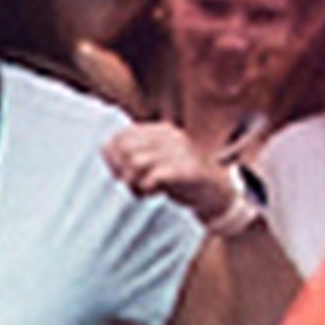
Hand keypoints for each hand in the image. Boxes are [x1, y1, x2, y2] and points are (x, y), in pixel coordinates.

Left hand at [104, 118, 238, 217]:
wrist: (219, 193)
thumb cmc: (180, 179)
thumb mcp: (157, 161)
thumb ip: (135, 155)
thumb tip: (106, 156)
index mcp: (159, 130)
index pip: (118, 137)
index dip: (112, 159)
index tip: (120, 176)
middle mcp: (169, 136)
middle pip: (124, 148)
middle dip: (121, 171)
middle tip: (132, 185)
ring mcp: (180, 151)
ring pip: (135, 161)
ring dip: (133, 182)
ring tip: (143, 191)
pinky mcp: (188, 169)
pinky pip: (153, 176)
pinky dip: (146, 188)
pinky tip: (153, 193)